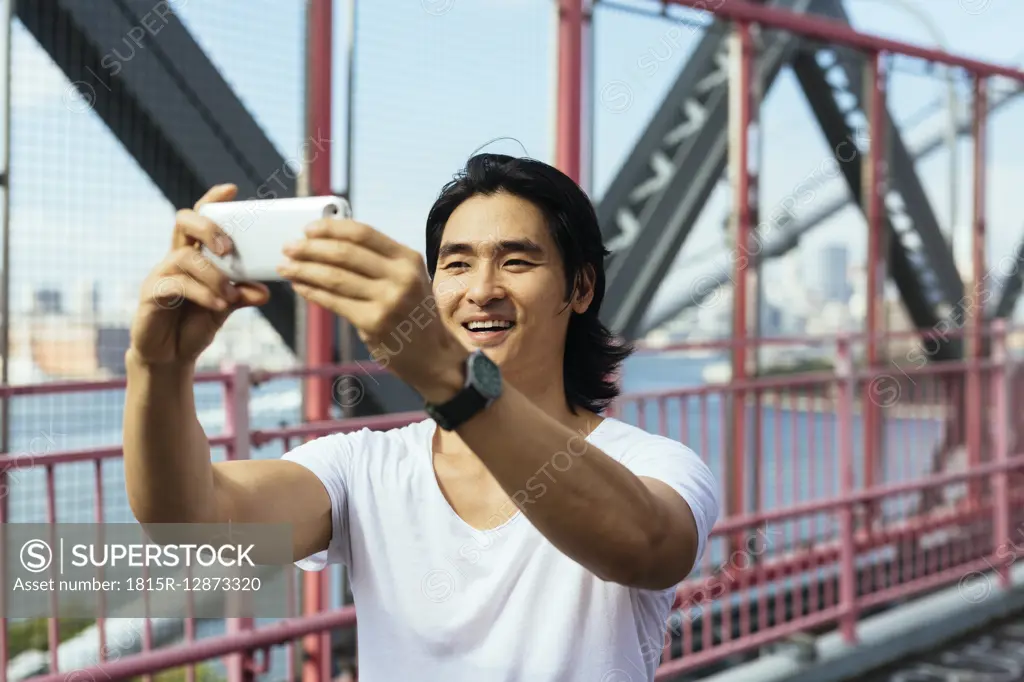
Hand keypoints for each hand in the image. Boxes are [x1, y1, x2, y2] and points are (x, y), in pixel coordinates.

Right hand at [128, 184, 270, 367]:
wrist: (170, 356)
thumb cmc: (194, 324)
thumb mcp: (224, 306)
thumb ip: (242, 295)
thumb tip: (266, 291)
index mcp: (194, 255)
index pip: (199, 219)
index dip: (212, 201)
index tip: (231, 189)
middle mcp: (175, 259)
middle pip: (183, 223)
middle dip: (208, 227)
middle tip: (228, 248)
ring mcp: (160, 275)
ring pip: (185, 258)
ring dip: (214, 275)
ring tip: (231, 296)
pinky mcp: (151, 296)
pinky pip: (176, 285)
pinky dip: (202, 293)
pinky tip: (219, 305)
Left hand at [277, 219, 467, 400]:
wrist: (432, 355)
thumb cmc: (413, 313)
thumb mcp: (408, 278)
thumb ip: (377, 260)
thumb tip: (329, 242)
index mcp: (408, 258)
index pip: (363, 233)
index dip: (331, 228)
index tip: (308, 229)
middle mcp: (401, 277)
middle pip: (345, 253)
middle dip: (310, 248)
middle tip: (289, 247)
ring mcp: (388, 301)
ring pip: (334, 278)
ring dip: (304, 269)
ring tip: (285, 266)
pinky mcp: (373, 323)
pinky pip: (333, 302)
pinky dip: (311, 291)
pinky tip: (300, 285)